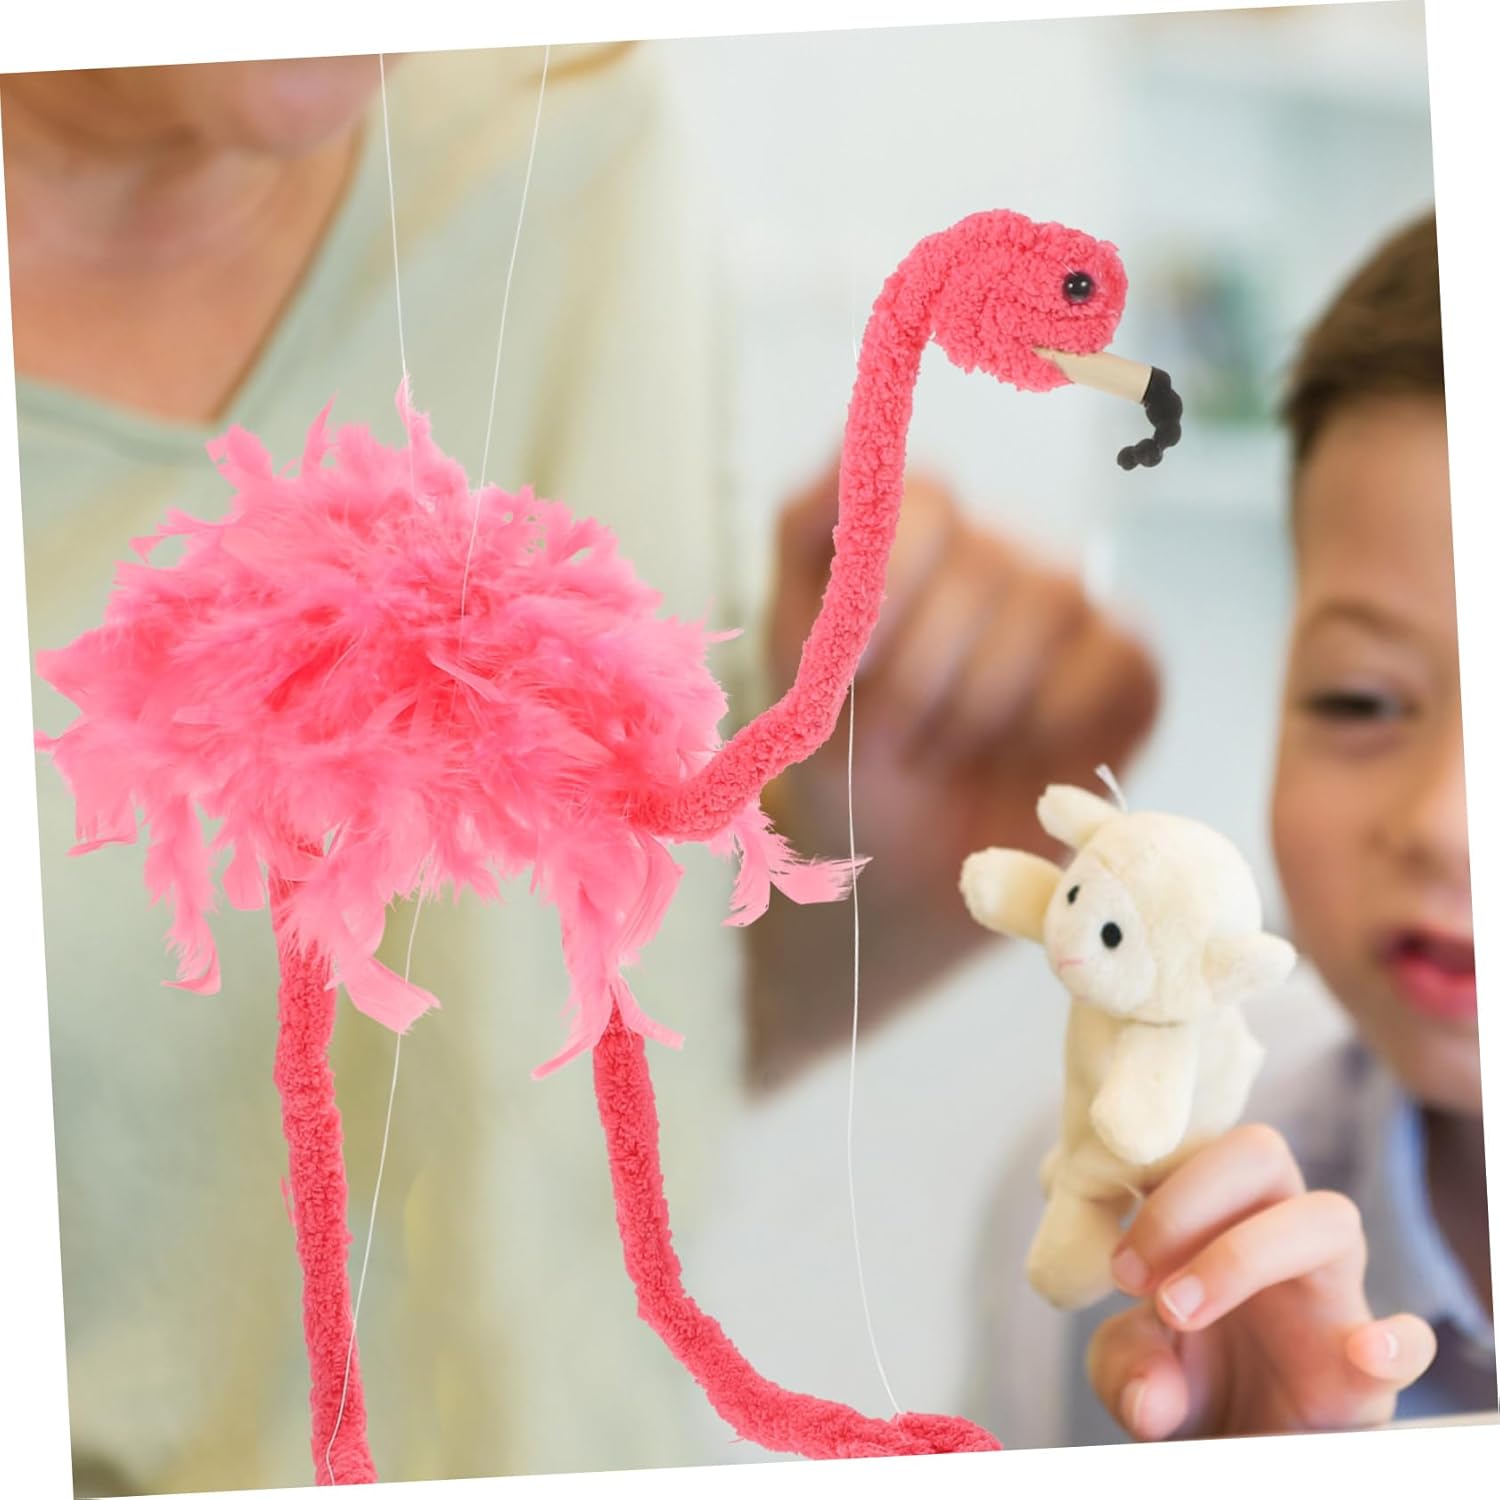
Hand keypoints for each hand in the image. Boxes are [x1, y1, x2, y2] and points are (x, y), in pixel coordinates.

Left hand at [766, 460, 1157, 895]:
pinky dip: (1050, 725)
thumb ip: (808, 532)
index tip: (856, 662)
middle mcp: (997, 553)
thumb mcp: (796, 649)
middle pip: (983, 562)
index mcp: (915, 535)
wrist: (899, 867)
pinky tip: (1019, 758)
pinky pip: (1110, 662)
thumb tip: (857, 441)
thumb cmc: (844, 752)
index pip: (926, 499)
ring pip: (1047, 605)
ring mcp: (1068, 604)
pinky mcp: (1128, 664)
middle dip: (923, 675)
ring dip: (978, 707)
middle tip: (898, 735)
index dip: (892, 580)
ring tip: (948, 751)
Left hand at [1088, 1124, 1436, 1439]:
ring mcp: (1332, 1297)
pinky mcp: (1369, 1375)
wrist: (1229, 1458)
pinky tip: (1360, 1351)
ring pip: (1326, 1217)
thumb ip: (1123, 1368)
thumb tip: (1149, 1398)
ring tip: (1179, 1311)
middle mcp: (1279, 1239)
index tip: (1111, 1262)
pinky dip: (1394, 1341)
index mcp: (1218, 1219)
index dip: (1150, 1181)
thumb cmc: (1181, 1387)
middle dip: (1186, 1198)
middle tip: (1129, 1278)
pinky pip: (1410, 1340)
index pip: (1200, 1147)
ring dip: (1242, 1253)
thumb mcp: (1128, 1373)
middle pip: (1260, 1152)